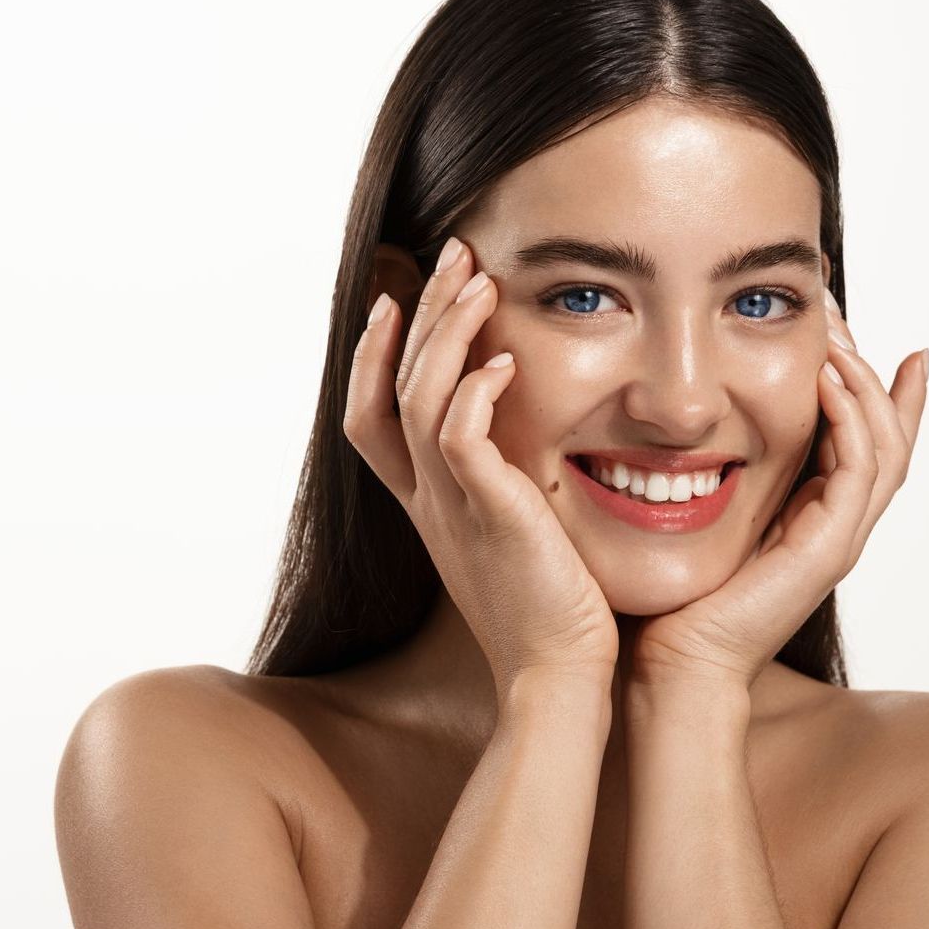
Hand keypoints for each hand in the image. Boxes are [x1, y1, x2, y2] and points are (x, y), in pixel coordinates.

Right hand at [343, 236, 618, 706]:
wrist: (557, 674)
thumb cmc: (548, 609)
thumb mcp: (511, 538)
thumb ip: (501, 488)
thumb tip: (521, 446)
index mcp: (427, 504)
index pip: (372, 416)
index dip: (371, 356)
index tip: (395, 301)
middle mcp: (426, 501)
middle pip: (393, 388)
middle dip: (419, 313)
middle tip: (453, 253)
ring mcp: (451, 509)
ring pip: (421, 399)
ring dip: (447, 333)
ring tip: (479, 279)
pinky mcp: (490, 517)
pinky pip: (460, 441)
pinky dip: (475, 394)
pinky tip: (504, 363)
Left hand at [625, 288, 928, 699]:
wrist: (675, 662)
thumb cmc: (675, 594)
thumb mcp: (696, 513)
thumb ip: (704, 470)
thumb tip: (670, 417)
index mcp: (812, 513)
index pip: (858, 436)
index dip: (862, 382)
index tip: (842, 323)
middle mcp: (837, 522)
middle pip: (887, 431)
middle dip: (868, 366)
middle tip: (838, 311)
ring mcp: (840, 536)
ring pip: (886, 443)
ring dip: (864, 381)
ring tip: (837, 332)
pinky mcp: (830, 548)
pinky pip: (860, 469)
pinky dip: (851, 419)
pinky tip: (825, 377)